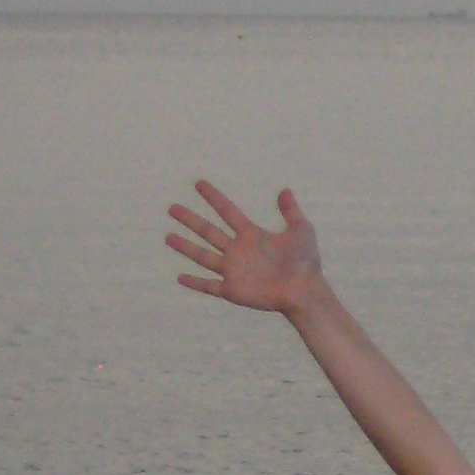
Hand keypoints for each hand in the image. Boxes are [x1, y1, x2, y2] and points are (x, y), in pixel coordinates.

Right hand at [167, 182, 322, 313]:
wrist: (304, 291)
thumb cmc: (306, 262)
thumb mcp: (301, 230)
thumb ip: (291, 211)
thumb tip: (285, 190)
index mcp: (251, 235)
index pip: (227, 211)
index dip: (213, 197)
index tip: (199, 183)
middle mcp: (238, 251)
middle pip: (208, 231)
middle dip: (190, 220)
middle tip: (172, 208)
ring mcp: (234, 271)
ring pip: (203, 256)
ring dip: (185, 247)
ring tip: (168, 237)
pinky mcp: (233, 290)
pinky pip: (209, 286)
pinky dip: (194, 283)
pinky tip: (179, 277)